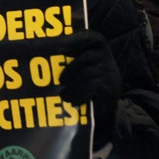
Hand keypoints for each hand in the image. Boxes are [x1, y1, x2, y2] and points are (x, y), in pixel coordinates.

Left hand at [57, 29, 120, 145]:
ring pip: (90, 72)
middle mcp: (110, 64)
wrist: (108, 120)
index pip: (95, 38)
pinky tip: (71, 100)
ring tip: (64, 94)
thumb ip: (71, 64)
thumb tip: (47, 54)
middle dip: (72, 66)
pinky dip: (79, 94)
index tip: (61, 44)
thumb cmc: (89, 95)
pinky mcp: (111, 91)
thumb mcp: (81, 76)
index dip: (78, 38)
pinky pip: (92, 86)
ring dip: (74, 83)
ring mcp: (112, 77)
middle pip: (90, 56)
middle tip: (60, 79)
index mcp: (102, 56)